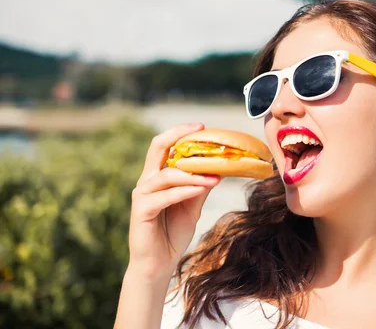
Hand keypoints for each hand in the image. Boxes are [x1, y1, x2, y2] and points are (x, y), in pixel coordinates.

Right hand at [127, 123, 220, 280]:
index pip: (165, 146)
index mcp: (158, 176)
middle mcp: (147, 181)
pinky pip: (164, 196)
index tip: (201, 126)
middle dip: (179, 136)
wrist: (159, 264)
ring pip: (166, 174)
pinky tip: (200, 189)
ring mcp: (142, 195)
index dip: (180, 133)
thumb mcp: (193, 206)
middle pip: (157, 148)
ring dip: (192, 173)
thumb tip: (219, 167)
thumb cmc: (173, 233)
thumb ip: (201, 186)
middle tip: (201, 132)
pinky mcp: (142, 211)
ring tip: (213, 175)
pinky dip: (184, 191)